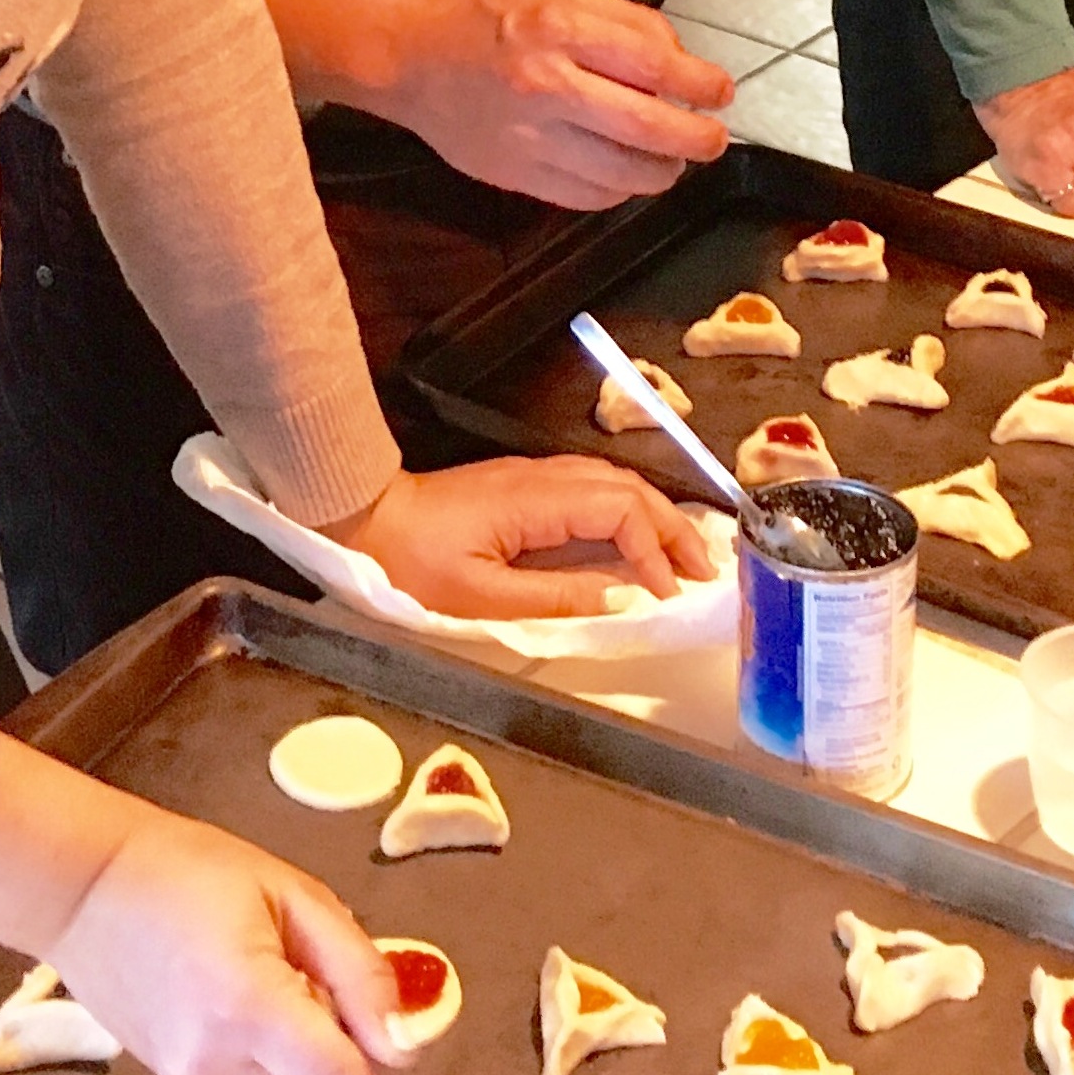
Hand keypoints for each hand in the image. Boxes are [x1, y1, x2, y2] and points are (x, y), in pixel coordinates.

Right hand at [51, 802, 407, 1074]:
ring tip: (261, 969)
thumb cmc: (192, 870)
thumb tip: (405, 1038)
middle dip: (335, 1037)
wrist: (89, 888)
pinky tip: (230, 989)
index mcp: (250, 1010)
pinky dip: (261, 1048)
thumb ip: (359, 970)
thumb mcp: (294, 894)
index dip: (374, 1044)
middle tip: (302, 964)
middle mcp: (217, 1067)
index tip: (360, 993)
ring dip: (298, 1044)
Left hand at [328, 456, 717, 619]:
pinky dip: (629, 511)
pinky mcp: (527, 486)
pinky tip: (638, 538)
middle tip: (705, 571)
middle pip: (628, 488)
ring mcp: (536, 476)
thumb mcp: (481, 597)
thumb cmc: (414, 565)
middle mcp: (543, 477)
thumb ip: (556, 596)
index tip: (668, 593)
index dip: (652, 549)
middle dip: (672, 527)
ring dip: (655, 517)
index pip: (618, 510)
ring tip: (683, 557)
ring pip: (614, 483)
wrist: (368, 521)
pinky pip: (594, 489)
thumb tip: (621, 596)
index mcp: (535, 500)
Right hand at [387, 0, 732, 210]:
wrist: (412, 57)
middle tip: (713, 140)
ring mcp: (529, 138)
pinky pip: (586, 198)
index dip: (699, 83)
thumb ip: (624, 21)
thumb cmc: (491, 18)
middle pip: (645, 127)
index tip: (720, 92)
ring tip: (674, 161)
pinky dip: (620, 193)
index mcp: (560, 28)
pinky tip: (628, 176)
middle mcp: (546, 85)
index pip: (652, 62)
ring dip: (663, 172)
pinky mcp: (514, 175)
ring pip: (620, 174)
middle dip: (695, 139)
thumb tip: (678, 60)